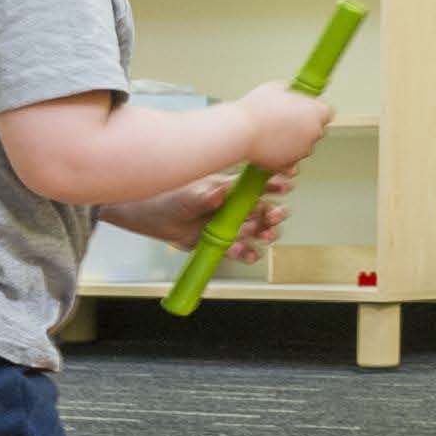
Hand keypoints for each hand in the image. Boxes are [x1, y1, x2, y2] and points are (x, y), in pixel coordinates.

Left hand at [123, 168, 289, 256]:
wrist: (148, 217)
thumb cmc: (168, 197)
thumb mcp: (186, 196)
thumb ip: (204, 196)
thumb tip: (219, 193)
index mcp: (229, 187)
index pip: (259, 183)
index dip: (275, 182)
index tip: (287, 184)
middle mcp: (233, 206)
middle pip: (263, 209)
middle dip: (273, 213)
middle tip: (273, 217)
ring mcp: (228, 224)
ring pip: (256, 230)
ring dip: (264, 233)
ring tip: (264, 237)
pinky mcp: (221, 242)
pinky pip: (240, 249)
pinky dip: (246, 252)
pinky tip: (246, 254)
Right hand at [235, 83, 336, 171]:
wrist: (240, 131)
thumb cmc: (256, 108)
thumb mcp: (276, 87)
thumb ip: (291, 91)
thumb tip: (291, 92)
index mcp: (315, 113)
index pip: (327, 112)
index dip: (315, 110)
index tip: (304, 109)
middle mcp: (314, 134)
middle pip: (316, 130)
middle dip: (303, 127)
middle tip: (283, 120)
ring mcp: (302, 151)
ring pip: (303, 147)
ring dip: (293, 142)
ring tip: (271, 134)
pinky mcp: (289, 165)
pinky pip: (291, 164)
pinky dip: (284, 159)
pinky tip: (272, 150)